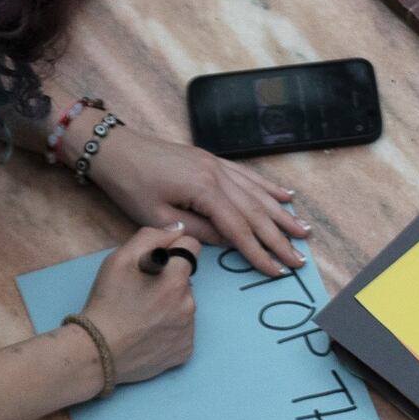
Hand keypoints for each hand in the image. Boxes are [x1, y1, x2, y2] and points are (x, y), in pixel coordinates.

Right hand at [75, 224, 196, 388]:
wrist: (98, 351)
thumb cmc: (107, 303)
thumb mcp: (119, 259)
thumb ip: (150, 236)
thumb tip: (178, 230)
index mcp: (175, 280)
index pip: (192, 247)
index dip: (174, 249)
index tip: (160, 259)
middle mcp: (188, 305)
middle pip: (186, 280)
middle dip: (169, 281)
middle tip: (142, 293)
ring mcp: (188, 331)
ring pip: (185, 306)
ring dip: (170, 305)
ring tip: (143, 315)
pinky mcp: (185, 351)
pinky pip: (183, 331)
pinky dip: (170, 329)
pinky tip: (149, 333)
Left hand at [87, 127, 311, 272]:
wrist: (114, 149)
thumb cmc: (130, 184)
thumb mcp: (157, 217)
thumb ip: (196, 231)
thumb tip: (226, 242)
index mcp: (203, 190)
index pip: (239, 228)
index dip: (259, 252)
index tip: (277, 270)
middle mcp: (216, 174)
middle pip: (255, 211)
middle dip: (280, 238)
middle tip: (301, 258)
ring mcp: (216, 164)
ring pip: (257, 193)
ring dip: (282, 213)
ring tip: (304, 230)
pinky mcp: (211, 160)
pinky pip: (247, 175)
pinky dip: (268, 187)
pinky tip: (286, 195)